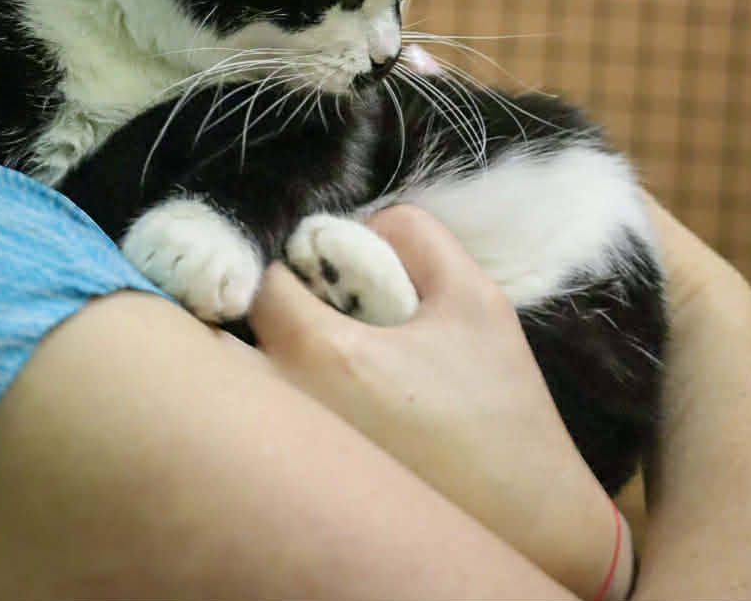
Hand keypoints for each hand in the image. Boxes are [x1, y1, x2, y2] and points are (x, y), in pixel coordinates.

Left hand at [249, 204, 625, 599]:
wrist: (530, 528)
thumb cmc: (502, 412)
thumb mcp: (474, 299)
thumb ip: (415, 236)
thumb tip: (367, 223)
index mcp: (320, 353)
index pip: (262, 283)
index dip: (292, 265)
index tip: (326, 273)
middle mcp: (282, 410)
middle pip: (220, 344)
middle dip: (249, 316)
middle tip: (303, 315)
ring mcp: (281, 462)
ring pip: (231, 397)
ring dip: (250, 368)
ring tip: (308, 365)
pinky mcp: (290, 501)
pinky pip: (253, 441)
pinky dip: (264, 418)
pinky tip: (321, 412)